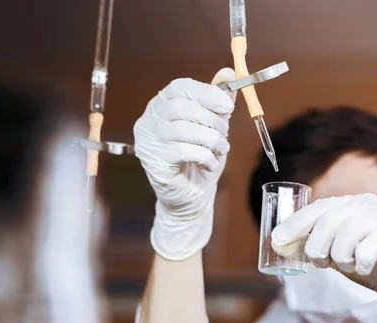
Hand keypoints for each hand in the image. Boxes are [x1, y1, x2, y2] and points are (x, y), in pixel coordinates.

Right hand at [134, 68, 235, 260]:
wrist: (193, 195)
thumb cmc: (201, 158)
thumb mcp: (214, 127)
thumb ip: (218, 101)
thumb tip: (229, 72)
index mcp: (163, 105)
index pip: (180, 87)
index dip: (207, 94)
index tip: (228, 107)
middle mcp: (150, 119)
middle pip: (183, 107)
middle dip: (212, 121)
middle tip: (224, 134)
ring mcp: (148, 140)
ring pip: (185, 129)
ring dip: (212, 140)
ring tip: (220, 150)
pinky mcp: (153, 161)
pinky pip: (184, 151)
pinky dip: (205, 157)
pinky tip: (209, 164)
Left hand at [271, 194, 376, 322]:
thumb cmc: (374, 265)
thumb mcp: (340, 253)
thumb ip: (318, 245)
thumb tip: (282, 245)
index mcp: (353, 204)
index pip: (318, 209)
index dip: (295, 225)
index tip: (276, 241)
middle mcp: (368, 204)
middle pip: (327, 222)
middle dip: (316, 248)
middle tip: (320, 264)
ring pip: (344, 236)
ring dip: (339, 258)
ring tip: (348, 265)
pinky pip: (364, 250)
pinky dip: (359, 264)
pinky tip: (365, 267)